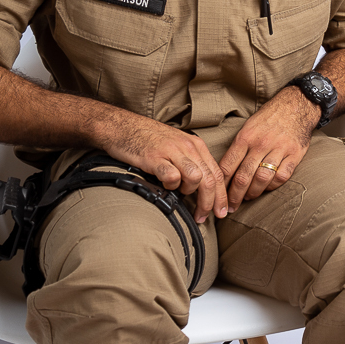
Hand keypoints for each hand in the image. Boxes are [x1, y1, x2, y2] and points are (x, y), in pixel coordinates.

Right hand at [98, 111, 227, 222]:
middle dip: (210, 203)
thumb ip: (191, 163)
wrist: (122, 126)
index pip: (217, 174)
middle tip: (203, 217)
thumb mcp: (177, 146)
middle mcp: (188, 147)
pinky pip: (172, 176)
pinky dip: (171, 185)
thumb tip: (202, 189)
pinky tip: (164, 185)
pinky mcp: (154, 157)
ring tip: (179, 194)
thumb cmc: (148, 139)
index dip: (221, 196)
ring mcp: (171, 151)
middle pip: (209, 180)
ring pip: (196, 178)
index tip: (220, 212)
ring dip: (189, 192)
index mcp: (196, 145)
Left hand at [220, 86, 320, 210]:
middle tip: (231, 206)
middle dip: (235, 195)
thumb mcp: (248, 127)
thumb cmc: (269, 118)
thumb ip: (238, 147)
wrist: (296, 106)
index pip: (228, 165)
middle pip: (243, 176)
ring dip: (253, 193)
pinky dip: (273, 186)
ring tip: (248, 198)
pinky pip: (281, 177)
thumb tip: (226, 170)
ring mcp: (279, 149)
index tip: (218, 195)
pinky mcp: (294, 155)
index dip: (221, 184)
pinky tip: (267, 188)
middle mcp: (261, 144)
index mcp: (245, 137)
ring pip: (262, 179)